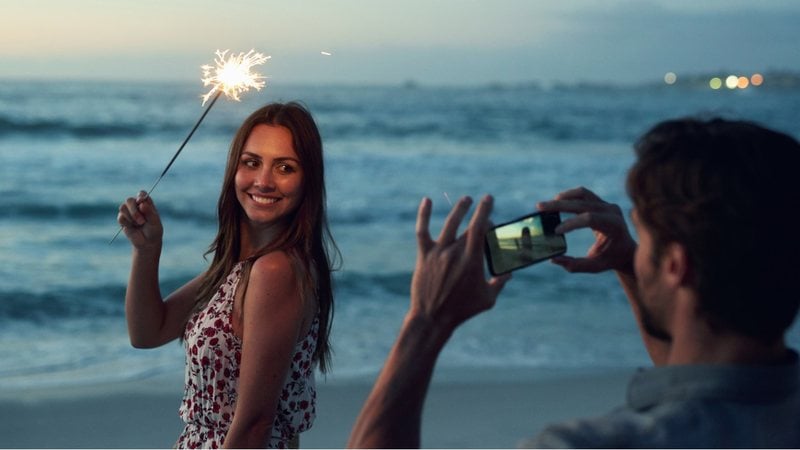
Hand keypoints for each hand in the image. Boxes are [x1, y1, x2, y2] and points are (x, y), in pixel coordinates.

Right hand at [117, 191, 162, 250]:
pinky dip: (127, 223)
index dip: (140, 196)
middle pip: (129, 200)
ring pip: (122, 207)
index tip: (141, 202)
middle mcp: (136, 205)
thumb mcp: (154, 222)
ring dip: (131, 217)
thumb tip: (142, 204)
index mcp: (146, 203)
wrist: (147, 243)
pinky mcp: (122, 219)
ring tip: (139, 224)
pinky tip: (133, 227)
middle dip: (134, 210)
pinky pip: (120, 217)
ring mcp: (128, 211)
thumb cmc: (153, 230)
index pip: (141, 194)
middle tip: (141, 221)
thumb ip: (149, 212)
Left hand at [410, 195, 510, 330]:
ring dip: (460, 209)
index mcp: (472, 261)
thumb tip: (510, 273)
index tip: (491, 211)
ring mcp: (438, 253)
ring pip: (450, 224)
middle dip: (479, 214)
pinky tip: (427, 200)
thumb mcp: (488, 299)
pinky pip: (422, 231)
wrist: (432, 318)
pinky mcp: (424, 256)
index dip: (487, 216)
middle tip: (484, 206)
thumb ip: (500, 283)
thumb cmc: (462, 310)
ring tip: (467, 199)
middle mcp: (455, 253)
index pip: (482, 230)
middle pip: (469, 227)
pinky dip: (424, 215)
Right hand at [537, 186, 635, 273]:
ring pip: (582, 193)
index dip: (571, 223)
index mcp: (614, 226)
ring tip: (547, 205)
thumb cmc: (611, 259)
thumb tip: (554, 259)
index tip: (556, 231)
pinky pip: (583, 194)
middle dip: (559, 205)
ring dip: (563, 197)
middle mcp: (612, 211)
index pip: (589, 218)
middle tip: (540, 207)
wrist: (627, 250)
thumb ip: (576, 265)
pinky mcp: (601, 202)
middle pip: (582, 202)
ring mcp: (607, 204)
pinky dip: (569, 197)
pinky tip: (557, 204)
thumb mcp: (595, 266)